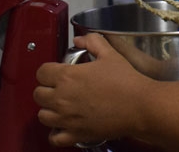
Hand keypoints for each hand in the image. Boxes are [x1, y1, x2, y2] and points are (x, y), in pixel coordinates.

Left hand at [34, 34, 153, 146]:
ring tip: (61, 106)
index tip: (55, 71)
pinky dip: (56, 133)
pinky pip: (54, 137)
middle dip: (47, 89)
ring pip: (42, 116)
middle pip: (38, 94)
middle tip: (59, 87)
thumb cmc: (126, 82)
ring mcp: (67, 118)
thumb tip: (80, 40)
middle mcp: (62, 99)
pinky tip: (63, 126)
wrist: (140, 105)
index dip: (48, 70)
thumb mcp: (110, 54)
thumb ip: (92, 42)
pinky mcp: (75, 134)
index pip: (41, 72)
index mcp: (68, 76)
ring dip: (49, 110)